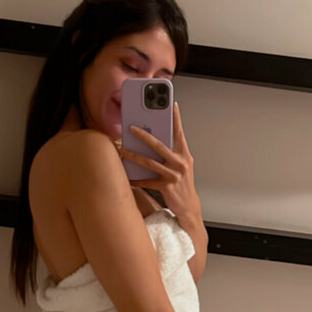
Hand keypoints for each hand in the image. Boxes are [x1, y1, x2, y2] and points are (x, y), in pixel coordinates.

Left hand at [117, 101, 200, 218]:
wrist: (189, 206)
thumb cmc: (183, 184)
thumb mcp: (181, 166)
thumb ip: (171, 153)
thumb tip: (153, 141)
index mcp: (184, 155)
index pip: (179, 133)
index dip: (176, 118)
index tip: (172, 105)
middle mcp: (181, 163)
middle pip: (160, 146)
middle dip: (144, 136)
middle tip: (131, 128)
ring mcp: (174, 175)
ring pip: (150, 162)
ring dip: (134, 155)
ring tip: (122, 149)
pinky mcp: (166, 187)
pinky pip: (147, 181)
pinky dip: (136, 179)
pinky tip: (127, 176)